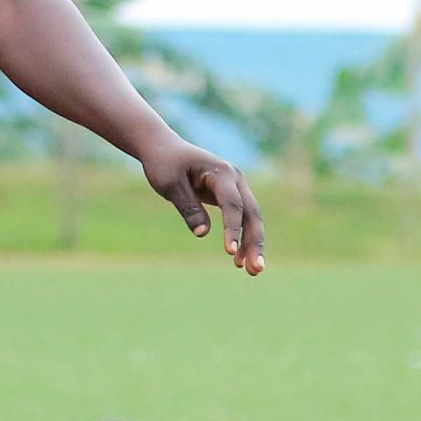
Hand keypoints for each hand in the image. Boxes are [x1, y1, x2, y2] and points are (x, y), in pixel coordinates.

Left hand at [138, 137, 265, 274]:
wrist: (164, 148)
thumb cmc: (165, 164)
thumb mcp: (170, 184)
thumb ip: (188, 207)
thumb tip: (203, 233)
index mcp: (221, 172)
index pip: (232, 204)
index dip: (232, 228)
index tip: (229, 252)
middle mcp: (235, 178)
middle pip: (251, 213)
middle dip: (254, 242)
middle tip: (256, 269)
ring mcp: (235, 187)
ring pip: (251, 218)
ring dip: (253, 244)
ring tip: (253, 272)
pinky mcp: (230, 196)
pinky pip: (242, 219)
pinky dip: (242, 238)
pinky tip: (238, 261)